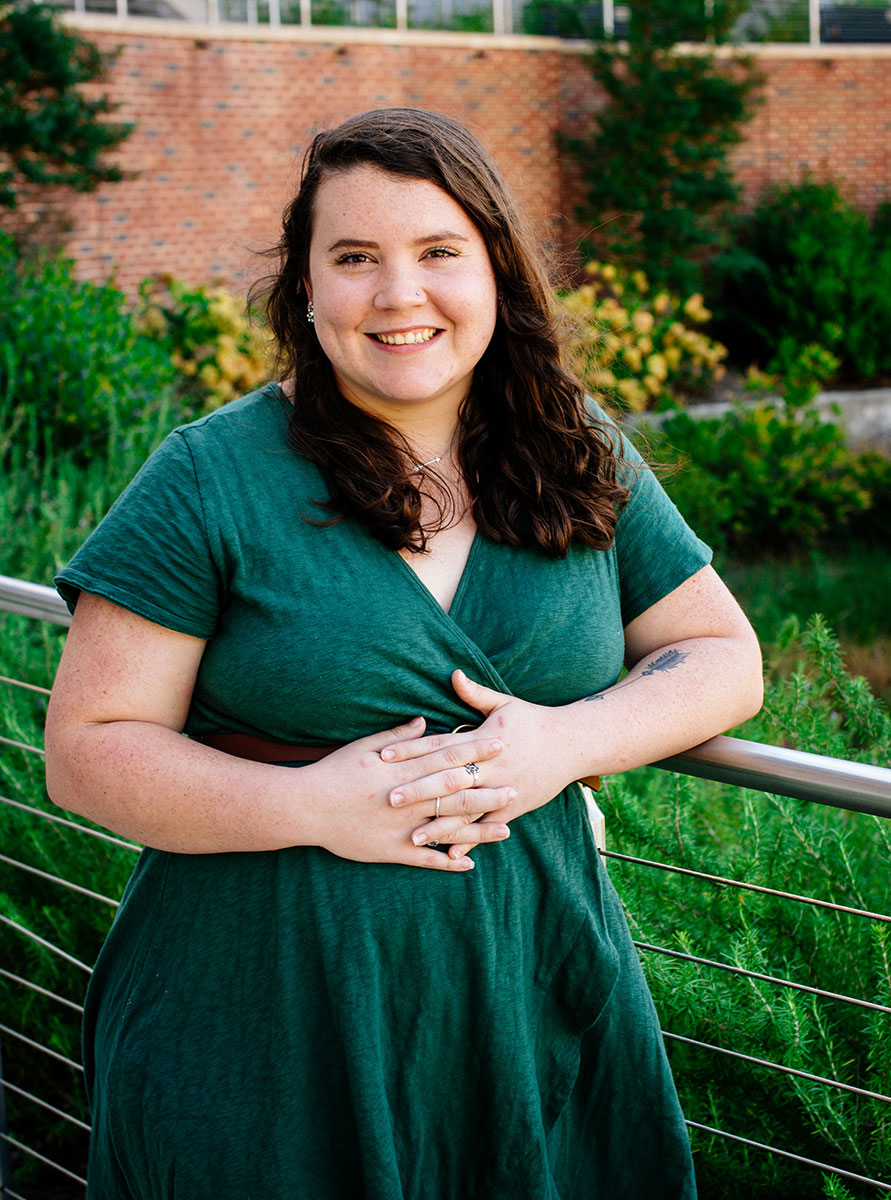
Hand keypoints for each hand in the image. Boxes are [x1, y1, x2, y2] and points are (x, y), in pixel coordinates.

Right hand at [302, 715, 512, 870]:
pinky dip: (447, 862)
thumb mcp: (365, 746)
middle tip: (516, 786)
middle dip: (487, 788)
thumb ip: (398, 735)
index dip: (475, 748)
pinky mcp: (392, 850)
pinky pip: (426, 859)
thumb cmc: (335, 772)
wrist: (306, 807)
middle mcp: (407, 797)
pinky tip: (468, 864)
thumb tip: (424, 720)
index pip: (446, 755)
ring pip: (447, 826)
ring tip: (506, 829)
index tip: (500, 742)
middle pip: (454, 790)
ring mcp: (402, 826)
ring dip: (478, 829)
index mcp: (402, 768)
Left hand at [380, 671, 576, 858]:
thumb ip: (475, 693)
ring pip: (465, 810)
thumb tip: (452, 673)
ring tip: (412, 836)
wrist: (572, 744)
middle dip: (417, 790)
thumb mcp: (504, 703)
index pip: (440, 746)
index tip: (385, 756)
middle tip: (387, 799)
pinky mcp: (514, 808)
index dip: (412, 750)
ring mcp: (503, 790)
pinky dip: (470, 840)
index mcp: (483, 740)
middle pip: (447, 780)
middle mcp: (490, 767)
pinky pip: (487, 826)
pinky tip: (451, 854)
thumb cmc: (534, 721)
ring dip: (439, 824)